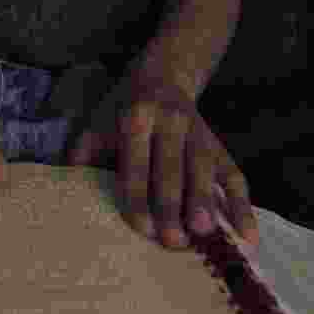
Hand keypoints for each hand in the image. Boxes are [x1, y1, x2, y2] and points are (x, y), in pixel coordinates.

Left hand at [65, 76, 257, 249]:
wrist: (164, 72)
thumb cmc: (122, 107)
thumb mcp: (99, 120)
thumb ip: (85, 152)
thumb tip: (64, 186)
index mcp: (137, 115)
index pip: (136, 161)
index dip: (139, 194)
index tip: (143, 229)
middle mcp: (170, 121)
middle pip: (172, 166)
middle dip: (173, 203)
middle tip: (175, 240)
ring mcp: (199, 131)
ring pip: (205, 167)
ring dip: (208, 201)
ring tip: (208, 234)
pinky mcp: (219, 144)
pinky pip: (234, 173)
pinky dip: (243, 204)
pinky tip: (248, 236)